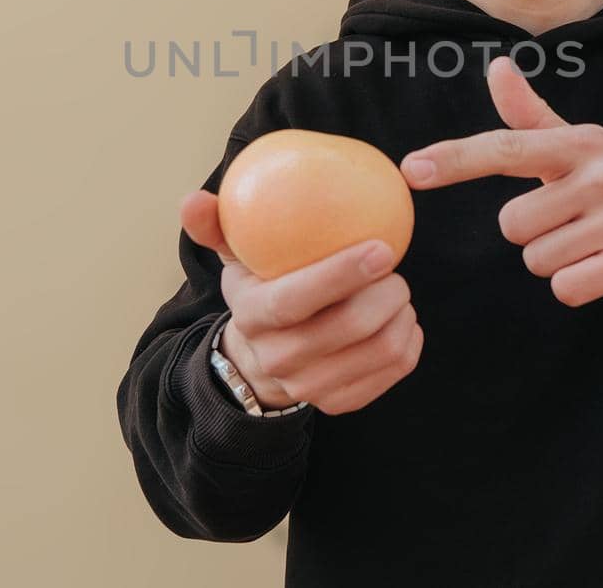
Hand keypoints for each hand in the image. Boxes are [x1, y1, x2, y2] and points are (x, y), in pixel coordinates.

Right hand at [180, 189, 423, 414]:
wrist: (258, 360)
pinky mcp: (341, 402)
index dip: (340, 275)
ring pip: (379, 351)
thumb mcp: (234, 258)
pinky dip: (409, 341)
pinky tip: (404, 318)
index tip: (382, 247)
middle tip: (395, 264)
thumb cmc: (258, 290)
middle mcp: (278, 359)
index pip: (295, 300)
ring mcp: (311, 387)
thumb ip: (215, 226)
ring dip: (402, 314)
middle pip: (347, 328)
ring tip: (398, 289)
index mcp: (251, 317)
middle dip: (386, 293)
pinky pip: (393, 370)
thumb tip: (193, 199)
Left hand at [398, 56, 602, 307]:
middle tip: (572, 221)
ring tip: (592, 240)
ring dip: (556, 259)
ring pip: (537, 259)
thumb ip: (531, 116)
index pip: (505, 147)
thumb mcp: (582, 144)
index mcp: (579, 143)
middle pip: (512, 224)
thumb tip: (497, 68)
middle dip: (533, 232)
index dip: (456, 159)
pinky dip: (576, 284)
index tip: (411, 168)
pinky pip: (565, 286)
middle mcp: (600, 174)